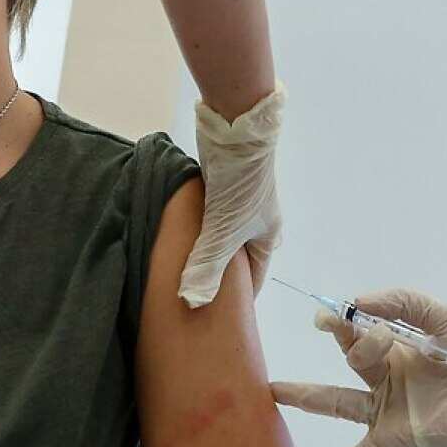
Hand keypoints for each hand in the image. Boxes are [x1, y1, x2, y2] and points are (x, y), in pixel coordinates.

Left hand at [177, 82, 285, 308]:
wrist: (237, 131)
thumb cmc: (239, 187)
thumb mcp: (222, 233)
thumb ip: (206, 268)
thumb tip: (191, 304)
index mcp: (267, 236)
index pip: (253, 277)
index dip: (236, 297)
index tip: (216, 315)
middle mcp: (258, 222)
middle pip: (237, 257)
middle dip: (219, 274)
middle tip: (194, 292)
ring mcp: (240, 203)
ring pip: (221, 236)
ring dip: (205, 249)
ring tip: (182, 266)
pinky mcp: (223, 186)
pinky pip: (209, 217)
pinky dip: (197, 227)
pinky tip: (179, 234)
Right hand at [272, 289, 446, 446]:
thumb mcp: (440, 316)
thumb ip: (402, 302)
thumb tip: (359, 302)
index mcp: (394, 348)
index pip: (359, 329)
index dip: (350, 316)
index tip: (350, 311)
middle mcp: (384, 378)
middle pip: (349, 357)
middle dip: (334, 336)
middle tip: (322, 321)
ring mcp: (386, 408)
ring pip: (339, 402)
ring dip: (307, 397)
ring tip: (274, 392)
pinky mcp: (395, 436)